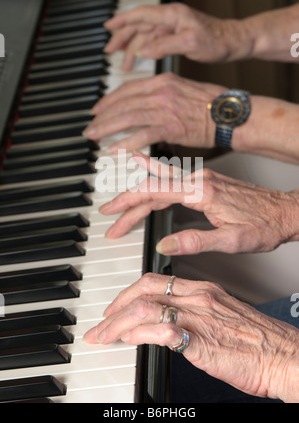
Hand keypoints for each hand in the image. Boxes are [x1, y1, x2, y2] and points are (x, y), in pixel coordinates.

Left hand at [83, 73, 225, 151]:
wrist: (229, 114)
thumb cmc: (211, 104)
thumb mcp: (183, 88)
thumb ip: (162, 92)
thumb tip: (145, 101)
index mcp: (163, 81)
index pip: (127, 89)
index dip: (109, 100)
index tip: (98, 109)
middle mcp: (161, 92)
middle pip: (123, 103)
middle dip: (102, 116)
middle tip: (90, 127)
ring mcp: (165, 109)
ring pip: (127, 117)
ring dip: (107, 128)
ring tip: (94, 137)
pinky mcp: (171, 128)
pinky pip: (142, 134)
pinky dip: (126, 142)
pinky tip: (115, 149)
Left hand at [83, 273, 298, 401]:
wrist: (284, 356)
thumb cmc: (257, 341)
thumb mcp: (222, 317)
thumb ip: (196, 314)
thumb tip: (170, 323)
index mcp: (203, 289)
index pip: (154, 281)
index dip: (128, 292)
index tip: (115, 307)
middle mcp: (198, 298)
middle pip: (143, 289)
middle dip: (114, 305)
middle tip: (101, 322)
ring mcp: (199, 317)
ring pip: (145, 307)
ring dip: (117, 323)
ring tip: (104, 336)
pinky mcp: (201, 342)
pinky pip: (162, 330)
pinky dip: (139, 333)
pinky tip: (129, 340)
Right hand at [100, 153, 297, 254]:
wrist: (286, 211)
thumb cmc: (264, 225)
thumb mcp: (231, 241)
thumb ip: (195, 241)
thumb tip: (164, 244)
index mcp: (202, 193)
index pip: (154, 193)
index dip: (129, 204)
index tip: (112, 214)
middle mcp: (199, 180)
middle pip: (152, 187)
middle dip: (127, 202)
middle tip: (109, 216)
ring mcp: (202, 177)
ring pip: (160, 181)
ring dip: (137, 192)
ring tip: (118, 201)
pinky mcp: (205, 180)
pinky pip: (172, 177)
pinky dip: (153, 175)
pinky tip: (145, 168)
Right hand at [104, 3, 246, 69]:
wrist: (235, 43)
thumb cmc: (219, 41)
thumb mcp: (191, 44)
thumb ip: (165, 45)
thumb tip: (144, 50)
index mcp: (172, 15)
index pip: (140, 14)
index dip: (122, 20)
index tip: (108, 26)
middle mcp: (171, 19)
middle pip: (139, 25)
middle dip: (123, 37)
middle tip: (109, 50)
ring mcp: (173, 27)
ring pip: (146, 35)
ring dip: (133, 48)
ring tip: (124, 63)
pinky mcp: (178, 36)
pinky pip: (155, 42)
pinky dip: (145, 51)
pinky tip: (140, 59)